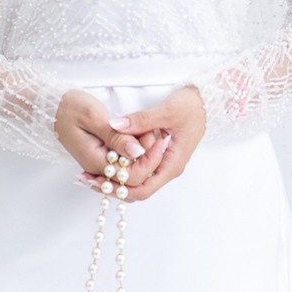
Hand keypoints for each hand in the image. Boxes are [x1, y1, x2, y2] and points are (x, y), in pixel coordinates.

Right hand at [54, 90, 168, 193]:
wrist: (53, 108)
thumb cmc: (70, 108)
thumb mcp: (93, 116)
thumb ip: (115, 136)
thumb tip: (137, 152)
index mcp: (95, 160)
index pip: (130, 175)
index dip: (149, 160)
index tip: (158, 138)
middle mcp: (99, 168)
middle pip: (133, 178)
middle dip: (149, 158)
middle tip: (153, 132)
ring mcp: (101, 164)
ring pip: (131, 171)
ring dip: (144, 155)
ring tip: (146, 130)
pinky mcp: (103, 158)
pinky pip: (125, 163)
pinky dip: (137, 151)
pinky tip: (139, 133)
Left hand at [63, 85, 206, 202]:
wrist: (206, 100)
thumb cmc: (191, 106)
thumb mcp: (166, 111)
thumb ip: (141, 120)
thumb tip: (115, 126)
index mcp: (171, 165)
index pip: (143, 189)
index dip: (118, 188)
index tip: (97, 179)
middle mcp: (166, 169)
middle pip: (136, 190)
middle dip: (111, 187)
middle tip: (85, 180)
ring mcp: (162, 164)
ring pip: (135, 181)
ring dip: (112, 180)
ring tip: (87, 175)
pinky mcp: (156, 156)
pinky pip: (136, 169)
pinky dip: (119, 168)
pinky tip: (102, 162)